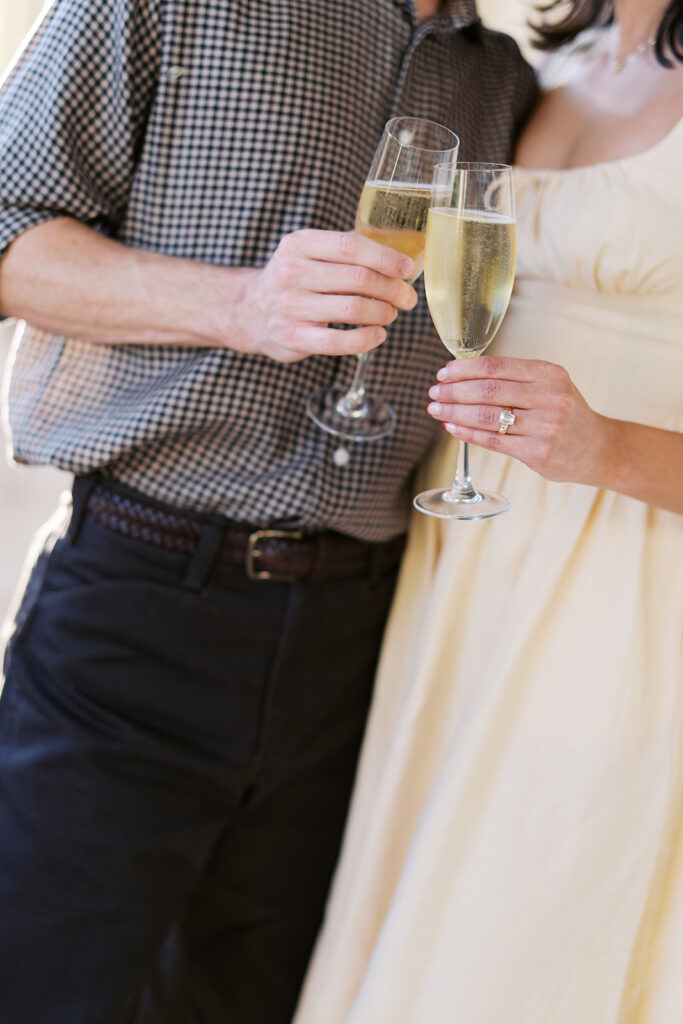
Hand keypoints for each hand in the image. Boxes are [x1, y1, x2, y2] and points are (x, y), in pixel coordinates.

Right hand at [232, 229, 417, 362]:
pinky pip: (339, 343)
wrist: (249, 312)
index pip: (351, 246)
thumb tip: (404, 253)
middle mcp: (291, 272)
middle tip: (407, 298)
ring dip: (383, 313)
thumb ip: (348, 249)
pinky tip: (377, 334)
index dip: (386, 258)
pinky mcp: (293, 338)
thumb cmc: (295, 280)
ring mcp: (290, 307)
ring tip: (390, 314)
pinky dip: (367, 339)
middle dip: (392, 289)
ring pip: (353, 309)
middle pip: (358, 278)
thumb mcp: (310, 253)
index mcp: (300, 244)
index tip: (408, 268)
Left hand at [426, 355, 611, 484]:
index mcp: (550, 374)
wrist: (598, 449)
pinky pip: (493, 440)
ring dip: (454, 412)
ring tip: (435, 409)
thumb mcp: (550, 386)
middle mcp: (550, 397)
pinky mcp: (537, 452)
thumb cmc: (566, 414)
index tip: (443, 372)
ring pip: (486, 416)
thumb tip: (463, 377)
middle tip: (434, 392)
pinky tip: (451, 428)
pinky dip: (466, 433)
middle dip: (453, 391)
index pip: (496, 367)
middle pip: (487, 390)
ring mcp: (545, 426)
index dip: (464, 369)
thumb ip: (515, 380)